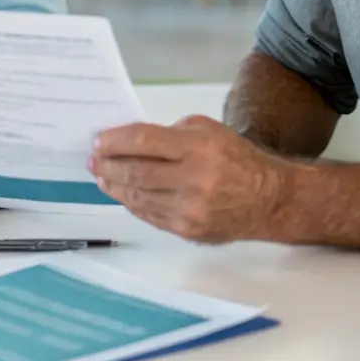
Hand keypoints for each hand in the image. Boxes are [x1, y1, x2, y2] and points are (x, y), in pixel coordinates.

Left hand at [89, 115, 295, 243]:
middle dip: (108, 164)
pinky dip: (132, 203)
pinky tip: (122, 193)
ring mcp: (189, 209)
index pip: (146, 141)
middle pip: (137, 171)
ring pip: (139, 196)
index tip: (98, 140)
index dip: (116, 141)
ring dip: (115, 185)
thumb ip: (171, 134)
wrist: (266, 199)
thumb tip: (132, 142)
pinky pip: (150, 215)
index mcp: (199, 147)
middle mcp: (193, 179)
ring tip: (102, 175)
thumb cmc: (235, 157)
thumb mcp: (207, 130)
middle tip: (92, 159)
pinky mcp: (187, 230)